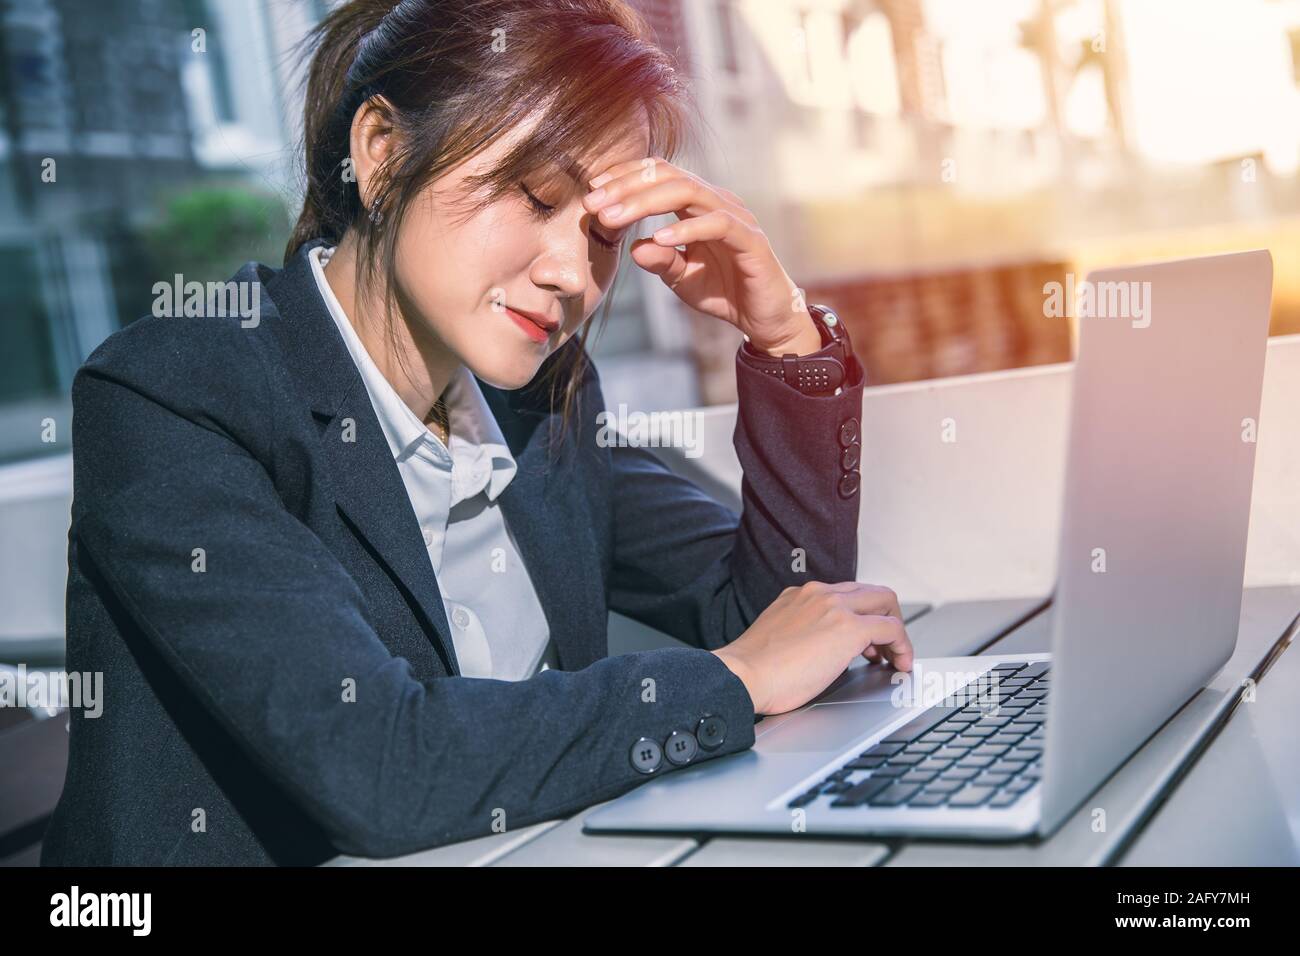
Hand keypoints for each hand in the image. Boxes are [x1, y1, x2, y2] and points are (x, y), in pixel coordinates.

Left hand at [583, 158, 821, 355]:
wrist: (765, 320)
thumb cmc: (725, 292)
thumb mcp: (681, 277)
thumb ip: (659, 260)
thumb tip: (632, 246)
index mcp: (699, 205)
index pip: (660, 174)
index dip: (625, 177)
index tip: (592, 191)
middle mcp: (718, 203)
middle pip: (669, 176)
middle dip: (626, 187)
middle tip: (592, 203)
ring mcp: (736, 218)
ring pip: (688, 192)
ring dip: (645, 202)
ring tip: (613, 218)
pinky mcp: (751, 240)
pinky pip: (717, 224)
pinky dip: (686, 228)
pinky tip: (659, 238)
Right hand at [712, 581, 913, 715]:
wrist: (742, 676)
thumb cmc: (754, 670)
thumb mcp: (779, 636)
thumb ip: (803, 632)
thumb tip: (823, 651)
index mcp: (801, 596)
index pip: (845, 594)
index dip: (862, 616)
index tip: (864, 640)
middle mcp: (819, 593)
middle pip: (871, 592)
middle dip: (886, 617)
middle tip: (884, 646)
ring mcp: (834, 606)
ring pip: (885, 602)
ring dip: (896, 630)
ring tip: (894, 656)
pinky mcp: (847, 628)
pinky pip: (891, 628)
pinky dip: (903, 644)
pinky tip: (900, 662)